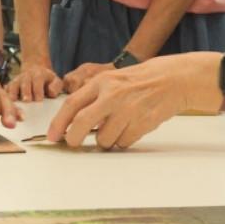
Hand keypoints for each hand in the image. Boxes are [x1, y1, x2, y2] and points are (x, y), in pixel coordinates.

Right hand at [5, 62, 63, 101]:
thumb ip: (56, 86)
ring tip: (13, 103)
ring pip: (13, 86)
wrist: (35, 71)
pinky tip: (4, 104)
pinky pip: (5, 90)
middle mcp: (26, 76)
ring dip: (13, 94)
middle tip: (26, 101)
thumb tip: (51, 93)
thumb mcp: (56, 81)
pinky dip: (4, 96)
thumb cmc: (47, 80)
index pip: (38, 80)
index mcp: (38, 74)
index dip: (38, 89)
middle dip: (25, 92)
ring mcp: (17, 80)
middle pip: (25, 83)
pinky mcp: (9, 86)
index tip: (39, 100)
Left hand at [47, 53, 205, 149]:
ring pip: (104, 139)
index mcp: (102, 83)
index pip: (72, 105)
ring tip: (115, 128)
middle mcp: (113, 96)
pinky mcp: (142, 123)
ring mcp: (128, 110)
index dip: (59, 122)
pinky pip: (123, 143)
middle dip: (74, 138)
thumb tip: (71, 122)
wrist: (171, 80)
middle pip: (83, 124)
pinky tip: (130, 127)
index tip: (53, 136)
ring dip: (105, 140)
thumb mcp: (111, 80)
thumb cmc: (137, 81)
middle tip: (73, 143)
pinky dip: (122, 141)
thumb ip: (92, 98)